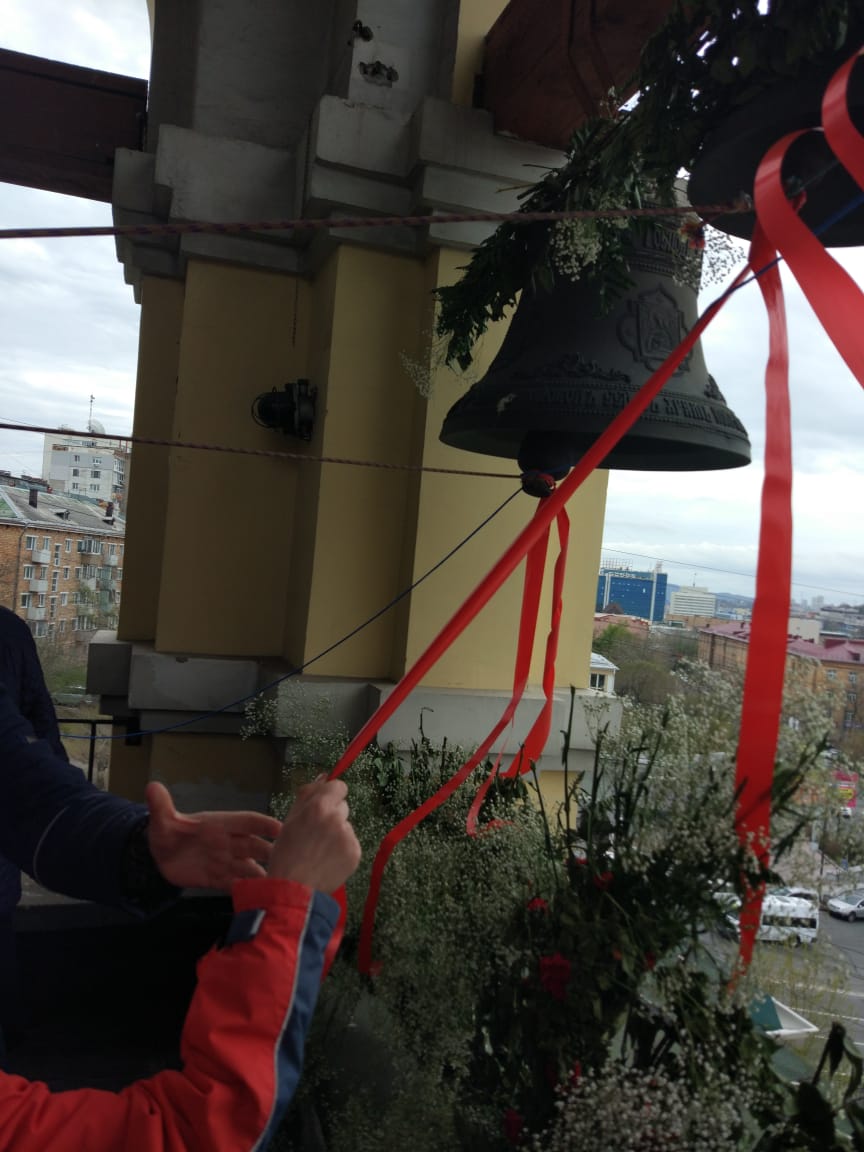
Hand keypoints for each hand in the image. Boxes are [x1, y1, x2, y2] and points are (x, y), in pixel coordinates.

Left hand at [145, 782, 282, 890]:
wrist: (159, 857)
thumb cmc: (166, 833)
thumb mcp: (161, 820)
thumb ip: (161, 806)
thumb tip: (152, 785)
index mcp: (220, 824)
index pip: (246, 821)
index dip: (263, 824)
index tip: (281, 829)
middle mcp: (228, 842)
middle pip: (255, 846)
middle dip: (270, 852)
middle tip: (287, 860)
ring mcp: (225, 862)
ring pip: (249, 867)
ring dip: (262, 874)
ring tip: (276, 884)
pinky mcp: (219, 879)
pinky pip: (236, 884)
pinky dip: (246, 890)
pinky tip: (257, 898)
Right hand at [269, 778, 360, 893]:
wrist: (294, 889)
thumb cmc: (286, 854)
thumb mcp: (290, 819)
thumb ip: (308, 795)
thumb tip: (324, 775)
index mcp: (319, 807)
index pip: (338, 786)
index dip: (330, 795)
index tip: (323, 805)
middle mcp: (337, 818)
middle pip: (342, 806)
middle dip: (332, 815)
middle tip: (315, 834)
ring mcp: (348, 836)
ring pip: (346, 826)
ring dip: (337, 833)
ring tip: (320, 850)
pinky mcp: (356, 853)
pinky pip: (351, 843)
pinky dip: (342, 849)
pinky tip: (327, 859)